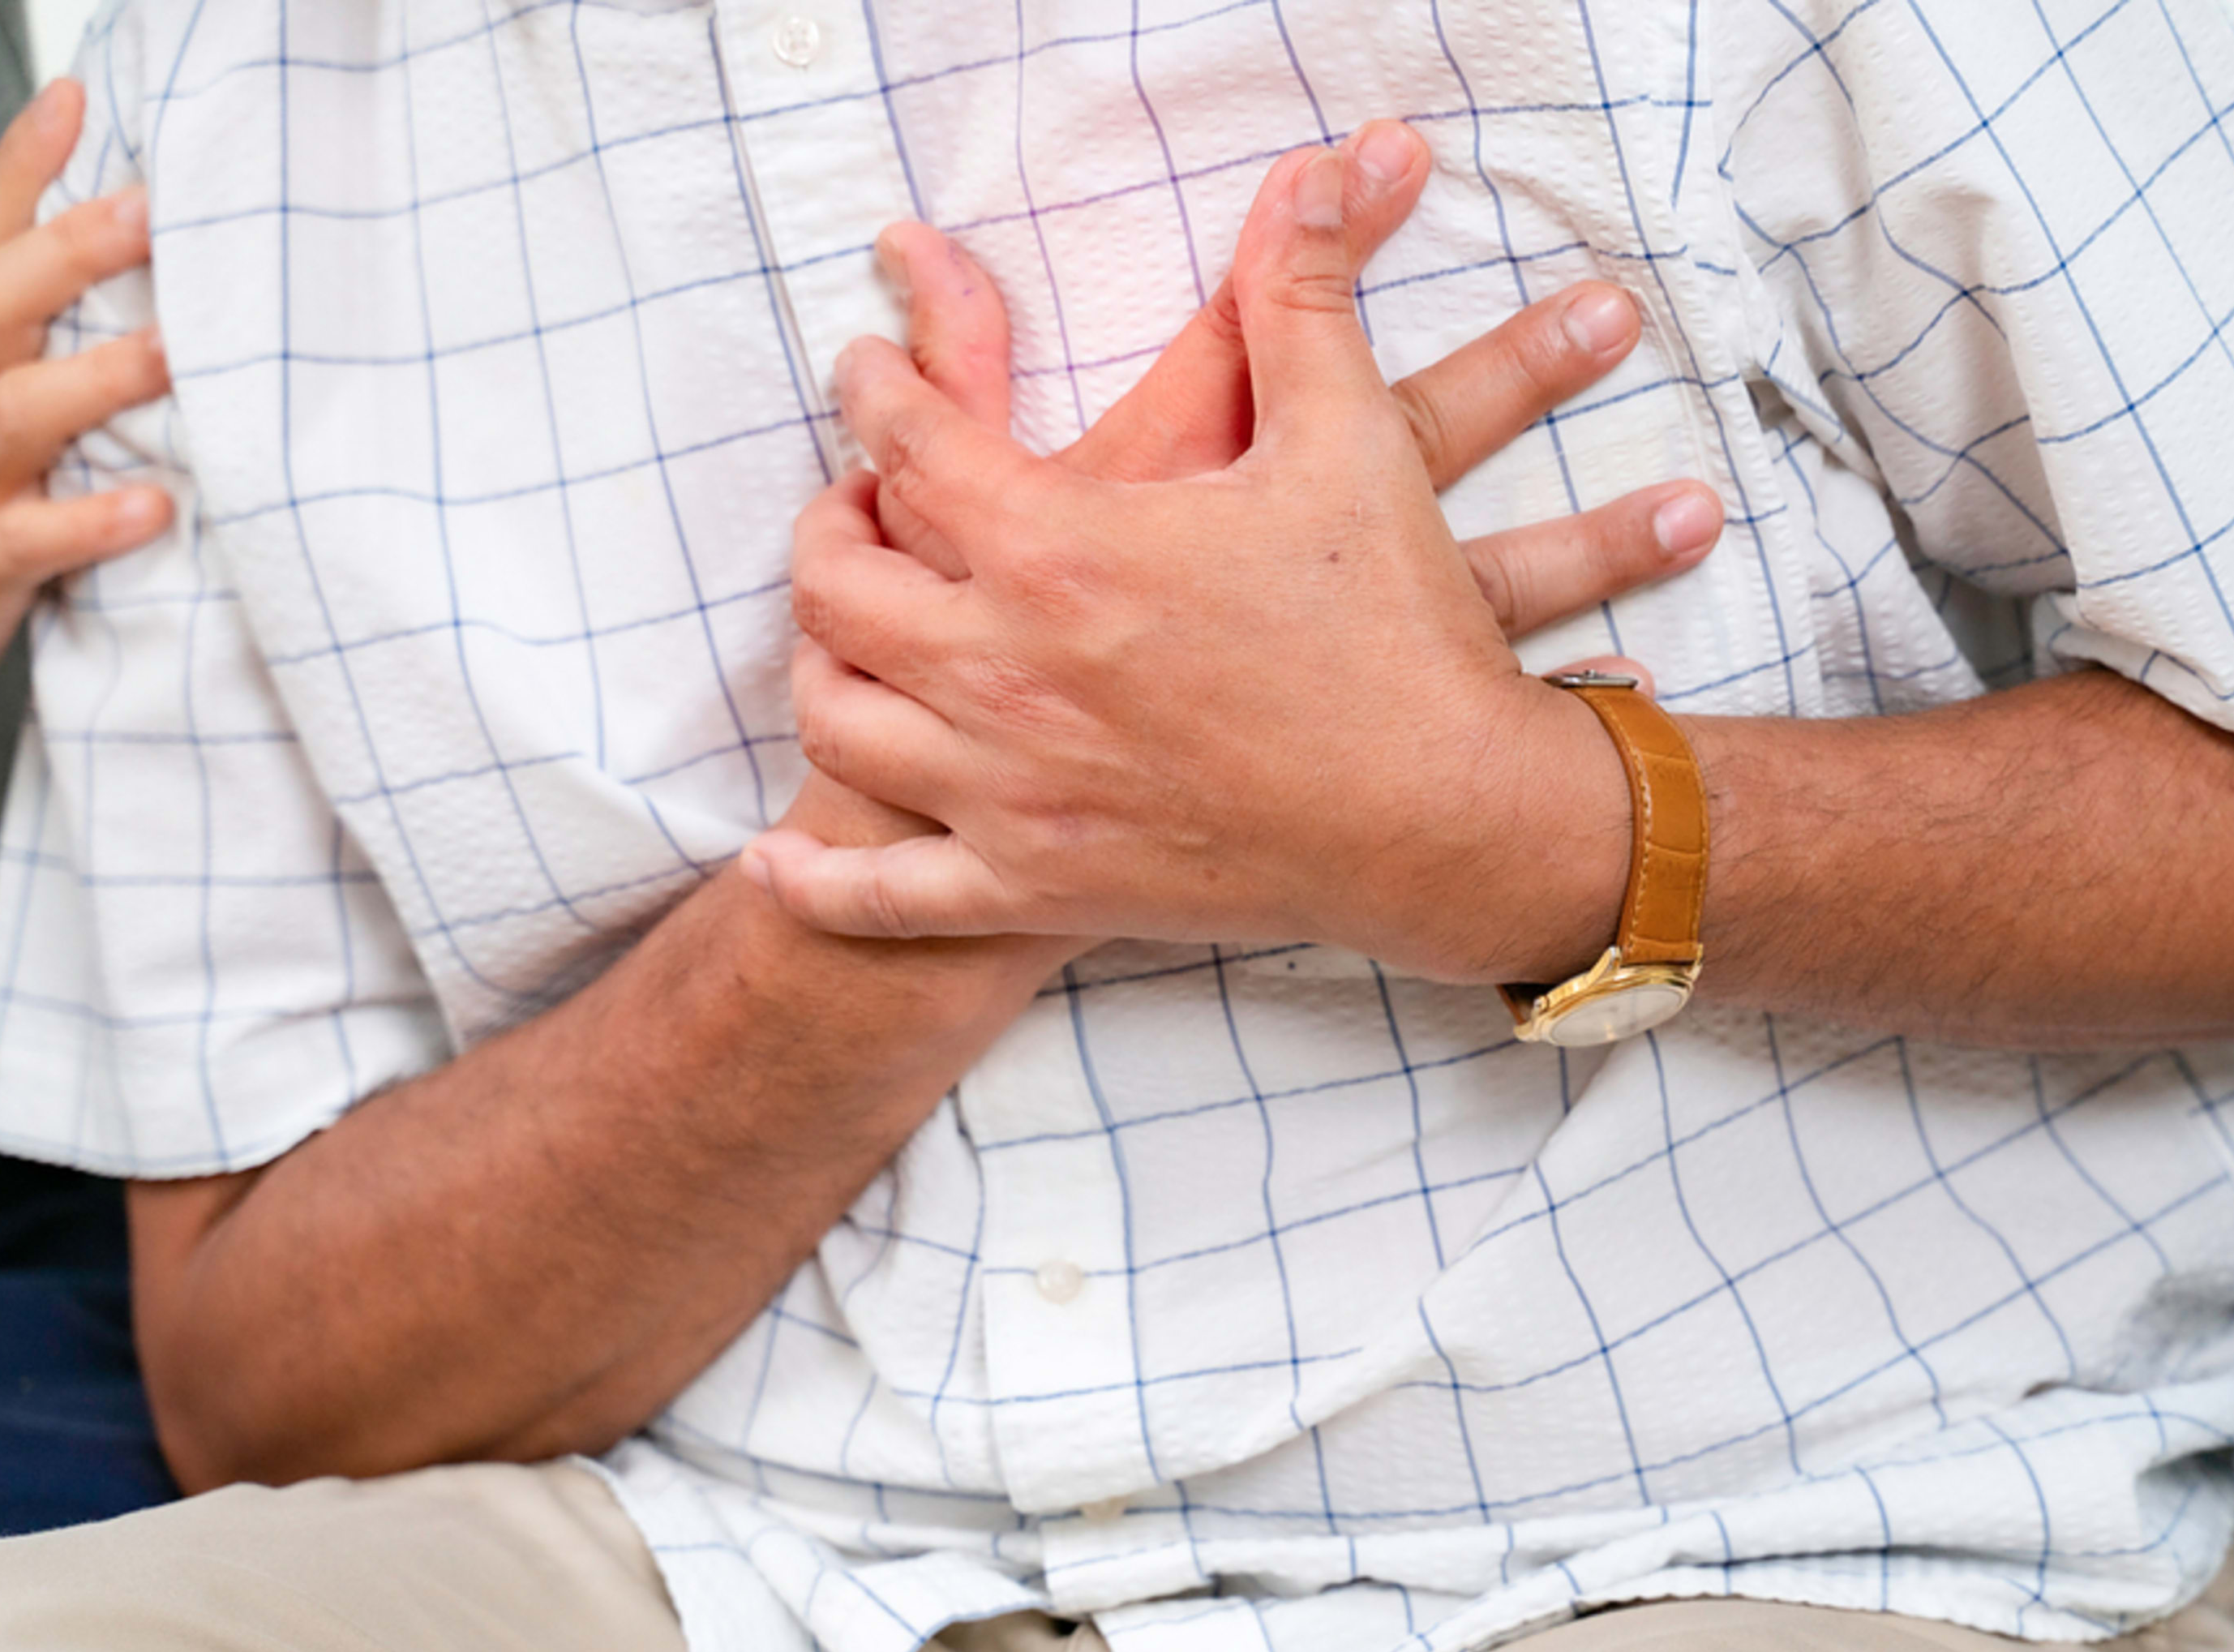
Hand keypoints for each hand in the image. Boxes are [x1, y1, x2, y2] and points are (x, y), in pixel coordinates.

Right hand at [0, 78, 172, 720]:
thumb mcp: (27, 417)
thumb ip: (79, 349)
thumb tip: (179, 281)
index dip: (22, 170)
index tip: (73, 97)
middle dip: (68, 251)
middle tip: (150, 211)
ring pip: (17, 413)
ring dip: (97, 379)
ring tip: (174, 356)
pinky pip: (30, 539)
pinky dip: (93, 521)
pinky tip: (156, 505)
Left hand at [755, 143, 1679, 982]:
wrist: (1449, 820)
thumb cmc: (1396, 632)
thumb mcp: (1351, 438)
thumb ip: (1302, 297)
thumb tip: (1312, 169)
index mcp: (1061, 547)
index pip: (910, 441)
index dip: (874, 387)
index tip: (865, 366)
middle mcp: (1006, 670)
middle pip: (840, 584)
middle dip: (830, 525)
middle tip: (856, 499)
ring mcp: (1012, 790)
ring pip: (840, 719)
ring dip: (823, 662)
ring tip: (851, 632)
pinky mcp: (1038, 887)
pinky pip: (886, 899)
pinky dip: (819, 879)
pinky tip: (784, 855)